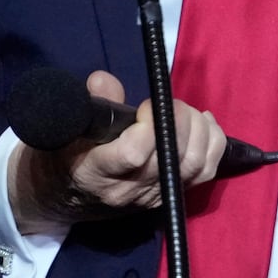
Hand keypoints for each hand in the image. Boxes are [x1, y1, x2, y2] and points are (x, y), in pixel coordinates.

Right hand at [7, 71, 226, 233]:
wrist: (64, 195)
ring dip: (199, 131)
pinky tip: (204, 122)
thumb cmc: (64, 154)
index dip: (149, 127)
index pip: (133, 155)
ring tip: (186, 111)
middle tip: (170, 102)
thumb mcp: (66, 125)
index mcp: (95, 172)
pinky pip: (204, 173)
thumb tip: (104, 80)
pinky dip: (213, 144)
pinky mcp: (170, 195)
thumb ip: (90, 102)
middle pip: (171, 158)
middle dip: (180, 121)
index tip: (145, 105)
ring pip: (194, 166)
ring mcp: (153, 197)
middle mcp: (128, 190)